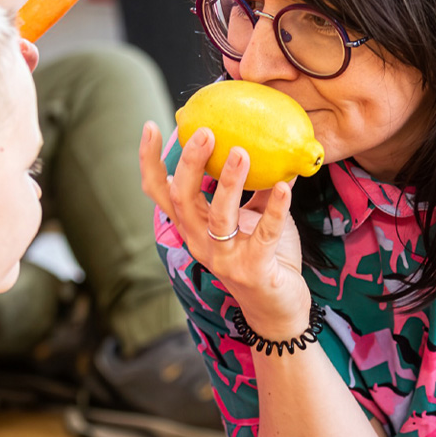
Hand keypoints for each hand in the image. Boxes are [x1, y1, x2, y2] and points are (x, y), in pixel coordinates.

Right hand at [140, 121, 311, 337]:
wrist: (278, 310)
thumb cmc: (264, 258)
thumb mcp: (253, 216)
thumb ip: (253, 187)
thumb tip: (262, 142)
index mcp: (193, 226)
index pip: (160, 192)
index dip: (150, 161)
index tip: (151, 126)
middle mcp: (200, 242)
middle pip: (182, 198)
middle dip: (190, 163)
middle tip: (206, 132)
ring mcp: (224, 259)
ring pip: (218, 216)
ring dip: (228, 182)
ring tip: (241, 152)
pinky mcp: (253, 270)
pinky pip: (265, 234)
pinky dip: (276, 208)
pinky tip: (285, 186)